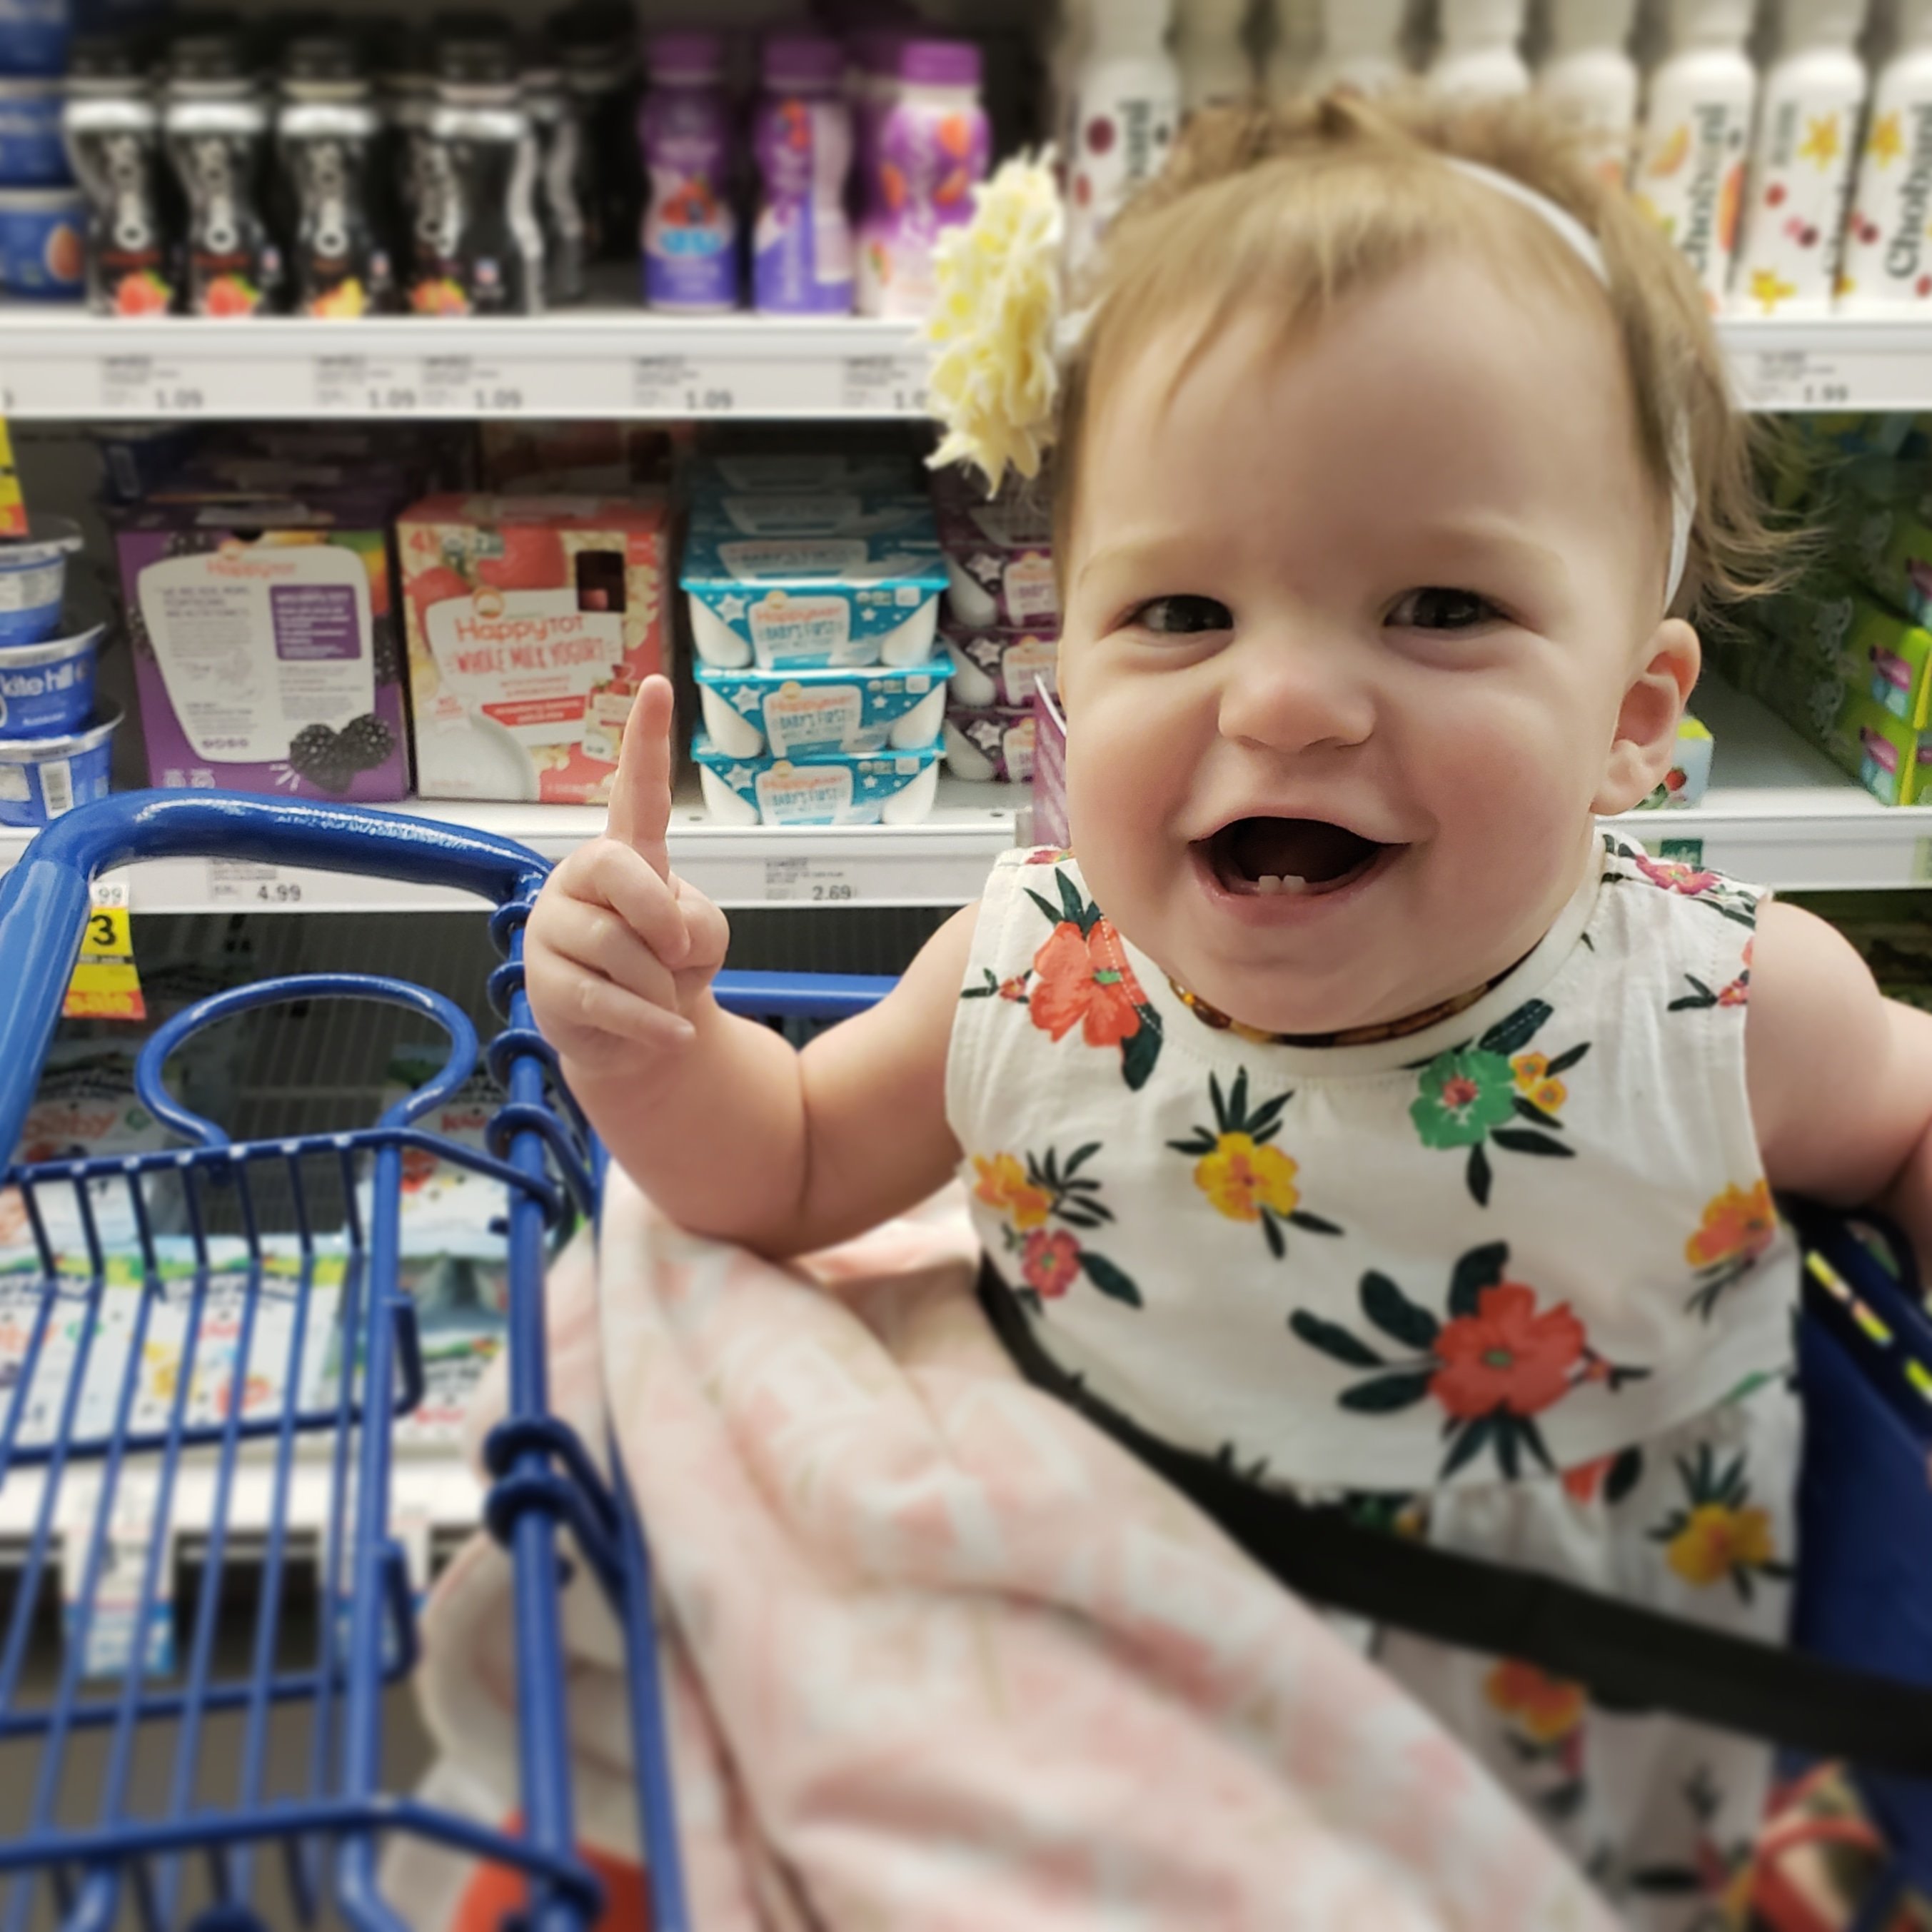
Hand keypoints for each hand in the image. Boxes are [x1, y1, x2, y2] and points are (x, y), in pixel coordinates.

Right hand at [524, 676, 729, 1074]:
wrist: (640, 1037)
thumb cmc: (668, 969)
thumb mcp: (702, 937)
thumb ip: (694, 919)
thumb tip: (660, 938)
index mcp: (624, 856)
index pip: (634, 793)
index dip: (645, 741)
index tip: (658, 686)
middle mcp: (579, 881)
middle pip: (621, 872)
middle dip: (661, 917)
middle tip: (676, 953)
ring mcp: (554, 930)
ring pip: (620, 949)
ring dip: (660, 985)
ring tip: (657, 998)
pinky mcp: (546, 985)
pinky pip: (609, 1000)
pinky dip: (652, 1023)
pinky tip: (669, 1033)